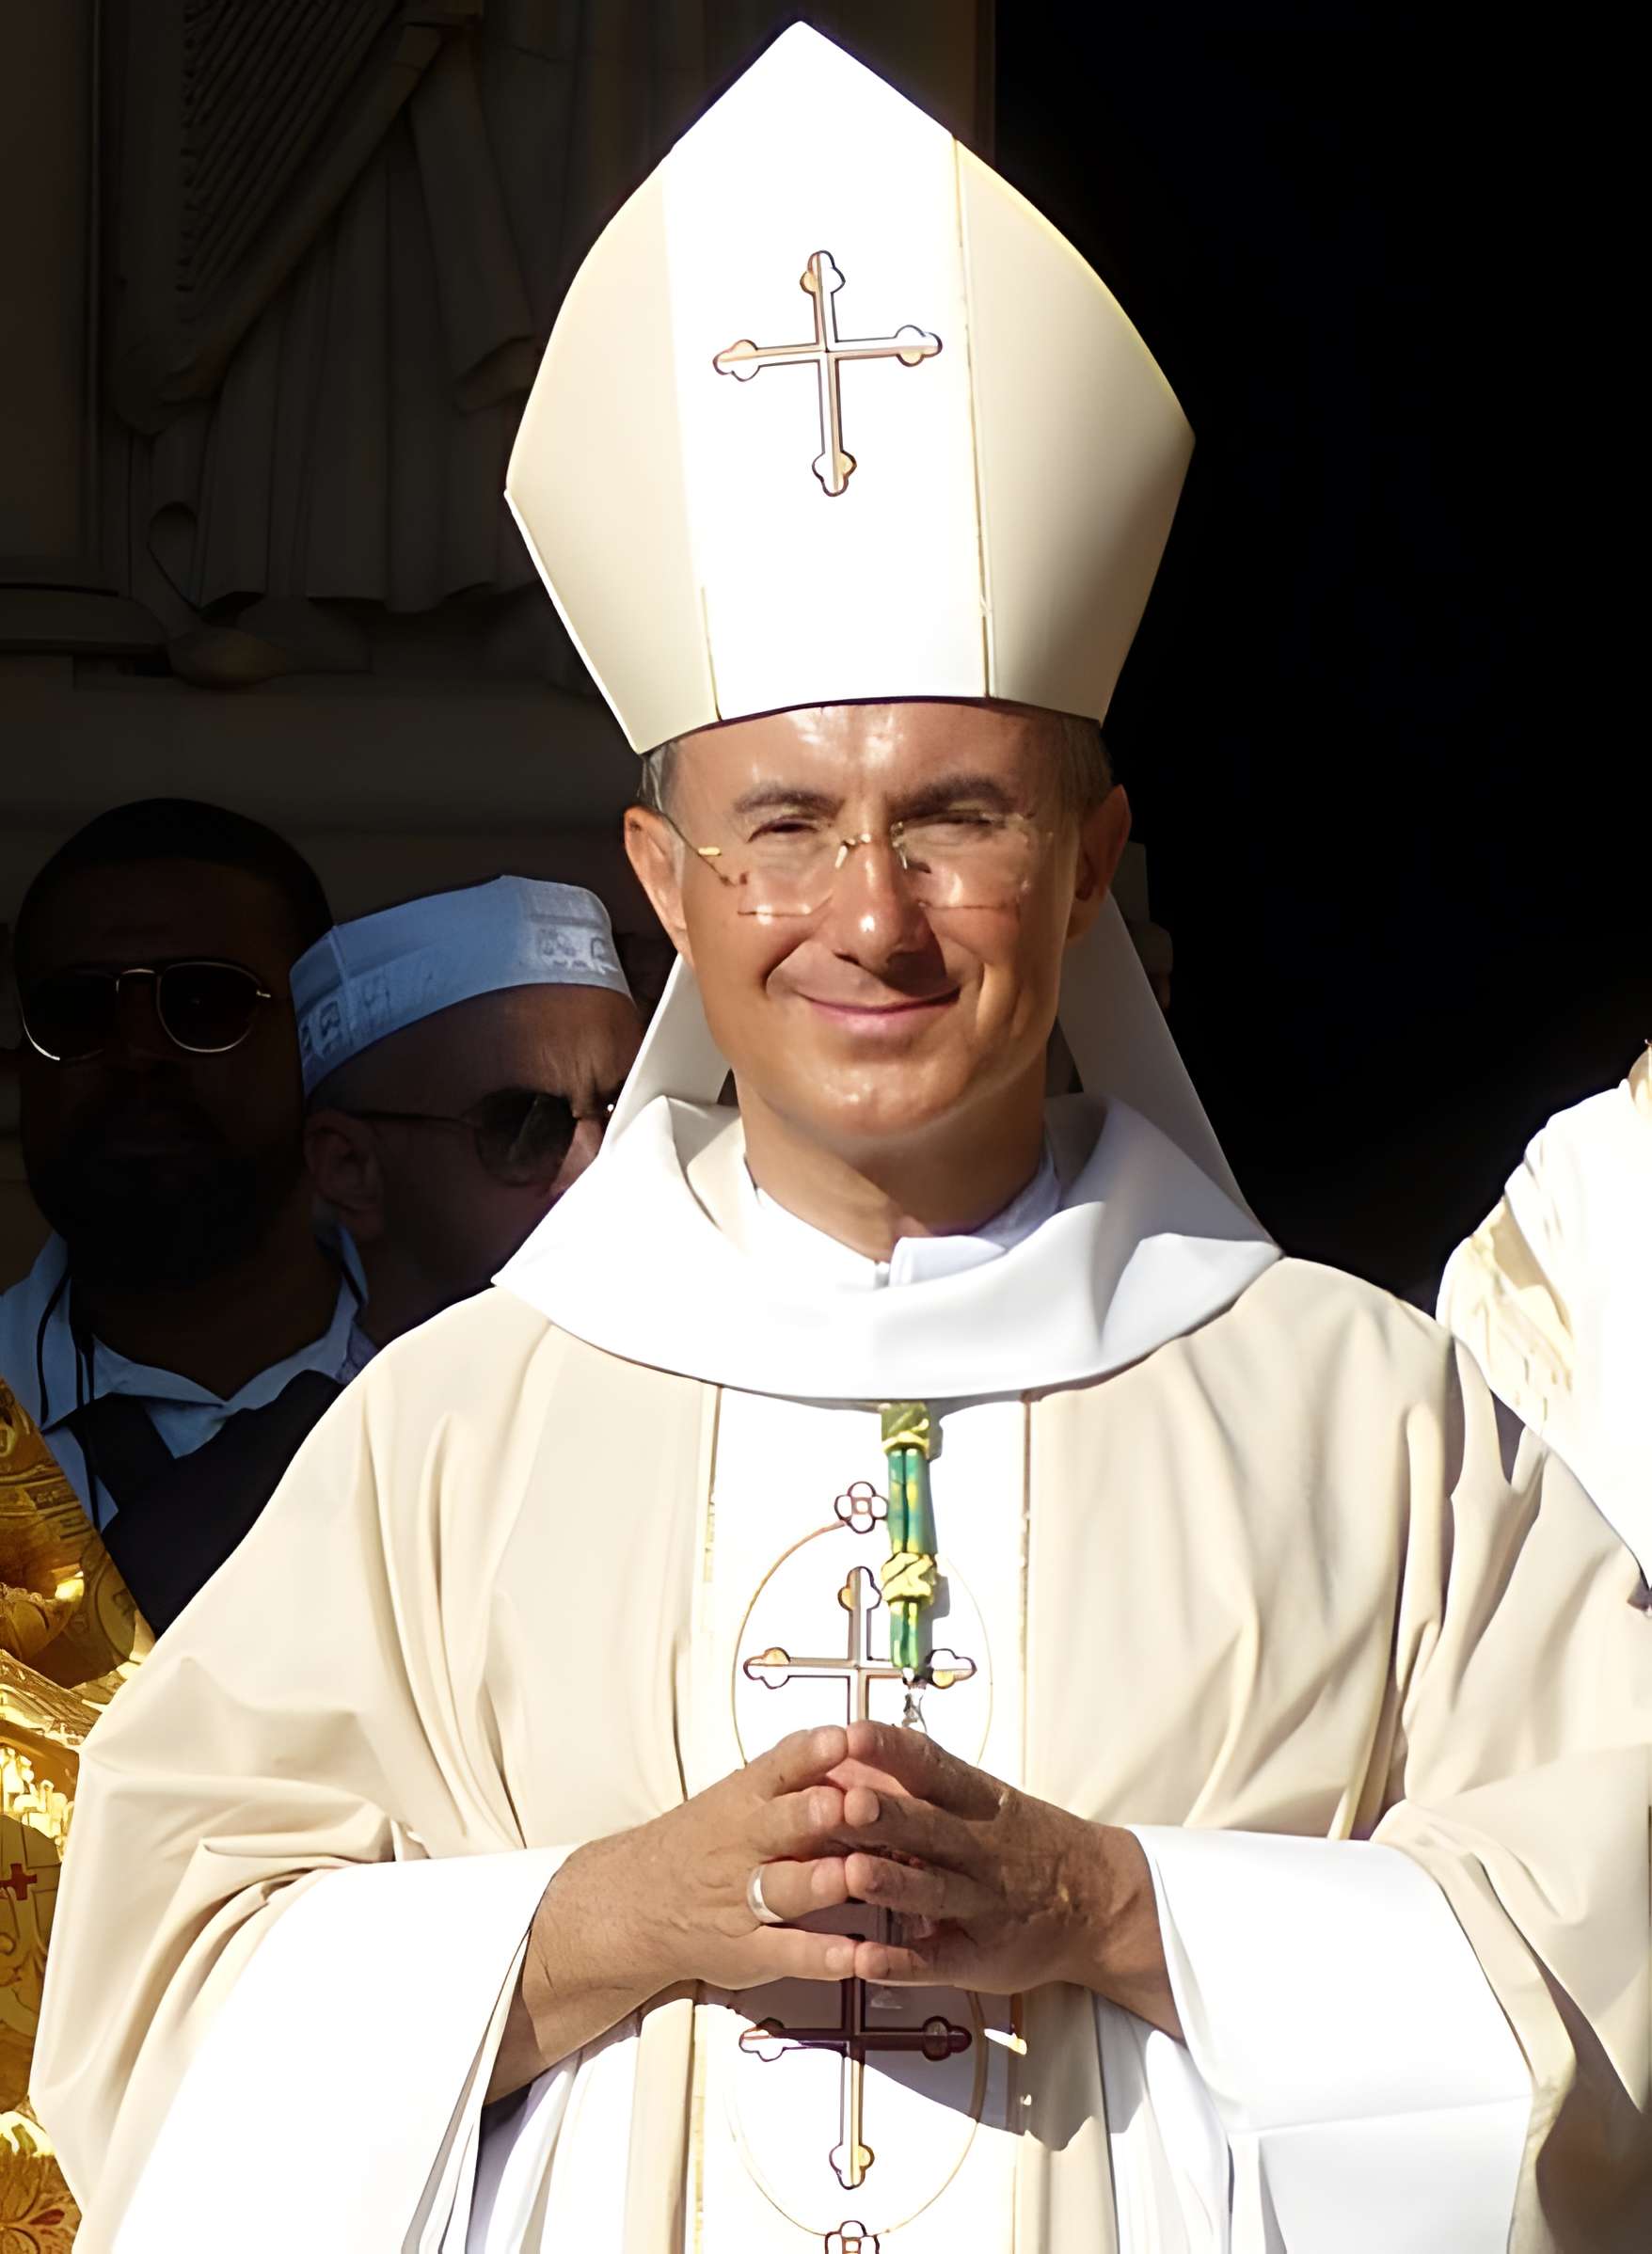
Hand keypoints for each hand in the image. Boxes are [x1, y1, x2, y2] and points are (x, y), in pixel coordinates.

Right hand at [539, 1726, 860, 1999]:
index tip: (840, 1739)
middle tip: (846, 1804)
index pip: (779, 1767)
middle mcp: (745, 1845)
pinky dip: (822, 1957)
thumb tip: (857, 1734)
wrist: (638, 1902)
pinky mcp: (751, 1950)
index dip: (810, 1754)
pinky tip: (853, 1957)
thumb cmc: (706, 1840)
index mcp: (746, 1798)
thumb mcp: (741, 1791)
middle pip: (779, 1825)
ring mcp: (745, 1900)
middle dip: (812, 1814)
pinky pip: (789, 1953)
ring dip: (816, 1882)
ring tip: (848, 1876)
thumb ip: (794, 1766)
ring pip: (782, 1889)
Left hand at [831, 1721, 1179, 2037]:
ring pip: (932, 1891)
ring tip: (853, 1875)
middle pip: (926, 1827)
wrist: (1098, 1898)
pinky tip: (866, 1961)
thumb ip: (915, 1781)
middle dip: (885, 1816)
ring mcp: (980, 1903)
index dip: (890, 1751)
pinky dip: (902, 1962)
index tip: (850, 1735)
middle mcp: (977, 1848)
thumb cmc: (1022, 1840)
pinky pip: (939, 1960)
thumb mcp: (980, 1798)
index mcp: (974, 1801)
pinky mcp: (979, 1956)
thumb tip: (842, 1752)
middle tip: (842, 1803)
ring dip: (892, 1883)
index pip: (929, 1767)